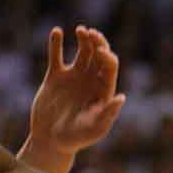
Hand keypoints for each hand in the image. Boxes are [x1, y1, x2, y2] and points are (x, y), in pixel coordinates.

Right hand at [27, 26, 124, 160]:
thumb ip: (107, 114)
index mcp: (103, 89)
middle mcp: (91, 79)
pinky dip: (56, 43)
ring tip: (81, 31)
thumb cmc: (75, 139)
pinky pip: (56, 55)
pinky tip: (57, 32)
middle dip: (98, 42)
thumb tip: (121, 98)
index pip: (110, 66)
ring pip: (82, 50)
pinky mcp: (56, 76)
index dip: (107, 56)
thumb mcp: (93, 129)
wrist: (50, 142)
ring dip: (83, 38)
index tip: (100, 52)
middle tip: (91, 34)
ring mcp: (73, 76)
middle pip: (99, 53)